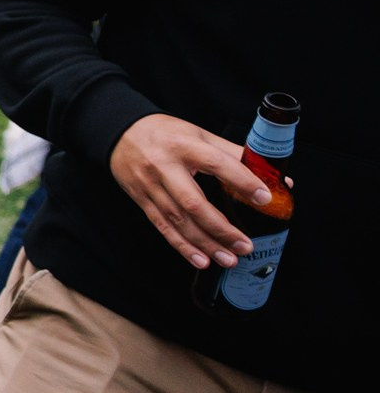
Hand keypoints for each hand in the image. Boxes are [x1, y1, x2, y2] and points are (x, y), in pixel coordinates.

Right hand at [109, 112, 273, 270]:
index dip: (242, 181)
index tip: (265, 199)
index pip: (216, 164)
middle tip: (245, 245)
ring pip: (178, 220)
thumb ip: (234, 154)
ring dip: (205, 243)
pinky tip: (200, 259)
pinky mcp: (141, 199)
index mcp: (184, 145)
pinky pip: (162, 226)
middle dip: (221, 228)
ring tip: (229, 258)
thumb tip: (274, 177)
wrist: (119, 133)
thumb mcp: (199, 135)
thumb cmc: (166, 133)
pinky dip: (182, 245)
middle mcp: (164, 166)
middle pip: (193, 202)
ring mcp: (150, 185)